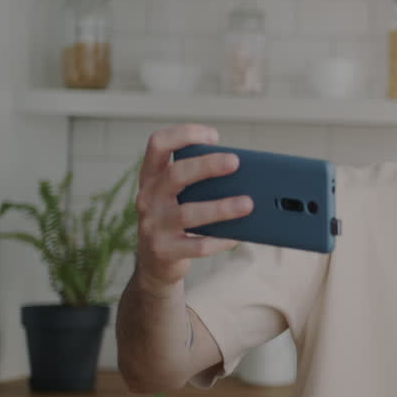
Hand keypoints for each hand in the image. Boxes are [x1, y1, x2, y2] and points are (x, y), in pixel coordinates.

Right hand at [134, 125, 252, 294]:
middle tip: (235, 161)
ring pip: (188, 214)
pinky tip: (239, 235)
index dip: (183, 134)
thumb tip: (247, 175)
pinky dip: (221, 240)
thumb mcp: (180, 195)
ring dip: (221, 207)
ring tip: (248, 203)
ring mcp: (153, 225)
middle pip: (175, 175)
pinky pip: (197, 245)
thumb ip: (201, 181)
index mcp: (152, 176)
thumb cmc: (177, 218)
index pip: (158, 143)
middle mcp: (148, 197)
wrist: (155, 262)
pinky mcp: (163, 250)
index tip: (214, 135)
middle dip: (206, 166)